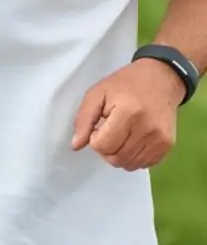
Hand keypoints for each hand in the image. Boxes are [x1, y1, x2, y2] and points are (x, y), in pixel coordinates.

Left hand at [70, 58, 184, 170]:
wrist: (161, 79)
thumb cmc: (125, 84)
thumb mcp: (97, 93)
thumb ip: (83, 119)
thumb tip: (75, 145)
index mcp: (128, 112)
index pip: (103, 145)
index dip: (95, 139)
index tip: (99, 127)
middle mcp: (147, 129)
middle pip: (116, 158)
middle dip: (105, 149)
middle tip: (108, 132)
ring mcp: (160, 139)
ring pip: (129, 165)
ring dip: (118, 154)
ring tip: (120, 135)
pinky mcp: (168, 145)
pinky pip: (144, 164)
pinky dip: (133, 157)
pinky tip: (132, 140)